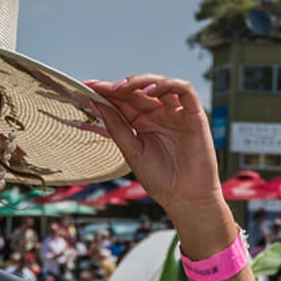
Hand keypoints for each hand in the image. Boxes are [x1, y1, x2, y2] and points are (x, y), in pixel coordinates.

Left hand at [83, 76, 222, 215]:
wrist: (185, 198)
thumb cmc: (160, 179)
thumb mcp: (132, 151)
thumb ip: (117, 127)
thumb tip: (97, 104)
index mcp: (142, 123)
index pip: (123, 101)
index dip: (106, 92)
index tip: (86, 87)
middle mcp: (159, 114)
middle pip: (138, 90)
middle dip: (119, 86)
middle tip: (101, 87)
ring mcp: (176, 113)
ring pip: (160, 84)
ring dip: (141, 82)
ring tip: (122, 89)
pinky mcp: (194, 114)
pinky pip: (185, 90)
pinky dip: (168, 85)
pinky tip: (150, 91)